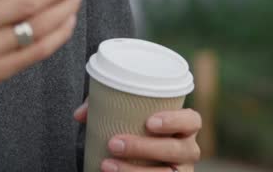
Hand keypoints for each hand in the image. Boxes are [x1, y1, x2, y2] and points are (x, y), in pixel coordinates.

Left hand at [74, 102, 201, 171]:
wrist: (142, 156)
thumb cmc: (138, 128)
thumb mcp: (127, 116)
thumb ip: (106, 107)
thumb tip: (80, 114)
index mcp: (185, 127)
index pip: (192, 120)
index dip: (175, 120)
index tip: (149, 122)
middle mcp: (188, 150)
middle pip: (177, 150)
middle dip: (145, 147)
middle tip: (114, 143)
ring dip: (135, 171)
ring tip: (106, 164)